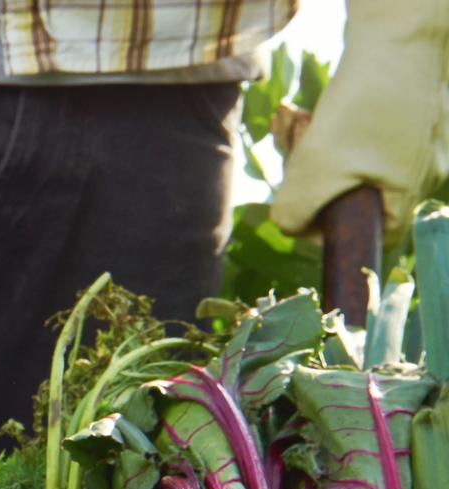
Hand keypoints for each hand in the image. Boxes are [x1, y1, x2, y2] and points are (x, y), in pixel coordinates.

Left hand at [273, 0, 448, 239]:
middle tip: (289, 141)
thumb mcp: (315, 170)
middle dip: (306, 173)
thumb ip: (295, 212)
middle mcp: (419, 169)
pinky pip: (352, 135)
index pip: (372, 236)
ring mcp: (412, 141)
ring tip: (291, 118)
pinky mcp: (398, 115)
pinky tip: (298, 112)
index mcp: (409, 192)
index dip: (328, 232)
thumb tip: (289, 226)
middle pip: (348, 194)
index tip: (299, 206)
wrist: (397, 33)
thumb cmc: (363, 105)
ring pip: (343, 161)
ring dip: (306, 146)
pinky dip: (321, 127)